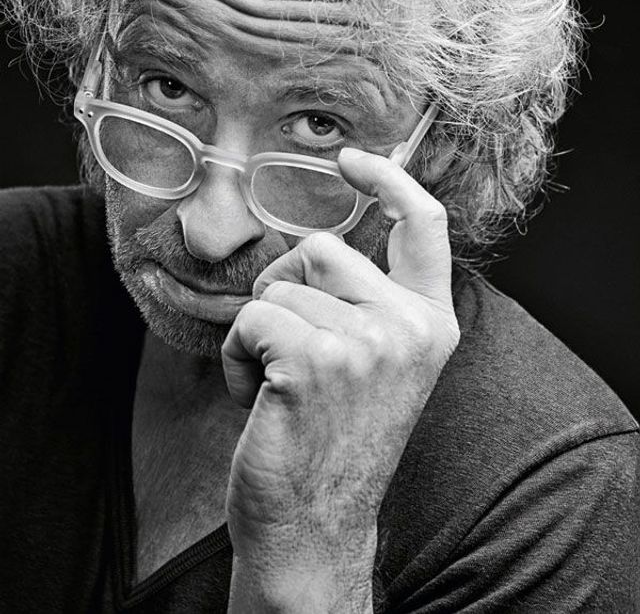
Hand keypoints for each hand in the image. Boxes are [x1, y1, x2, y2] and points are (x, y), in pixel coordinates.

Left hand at [221, 148, 459, 611]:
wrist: (315, 524)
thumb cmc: (334, 437)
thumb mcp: (379, 363)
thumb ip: (371, 300)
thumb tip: (327, 239)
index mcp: (431, 323)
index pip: (426, 224)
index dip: (389, 180)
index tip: (353, 160)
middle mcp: (409, 327)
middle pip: (323, 245)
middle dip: (287, 285)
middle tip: (291, 348)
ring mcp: (367, 342)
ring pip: (281, 282)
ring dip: (262, 327)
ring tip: (279, 382)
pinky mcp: (316, 360)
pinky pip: (252, 317)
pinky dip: (238, 354)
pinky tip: (258, 398)